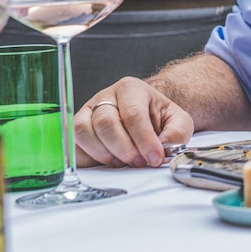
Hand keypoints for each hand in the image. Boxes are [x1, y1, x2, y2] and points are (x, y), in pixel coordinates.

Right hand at [74, 77, 194, 167]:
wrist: (144, 115)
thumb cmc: (158, 118)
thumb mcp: (177, 121)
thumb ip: (176, 133)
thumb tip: (164, 150)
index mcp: (131, 89)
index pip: (133, 113)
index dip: (144, 140)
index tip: (154, 158)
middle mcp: (106, 97)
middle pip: (106, 123)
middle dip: (124, 149)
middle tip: (139, 162)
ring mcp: (87, 112)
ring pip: (84, 132)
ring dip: (105, 154)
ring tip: (122, 161)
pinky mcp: (75, 128)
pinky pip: (73, 144)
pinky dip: (88, 158)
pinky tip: (106, 162)